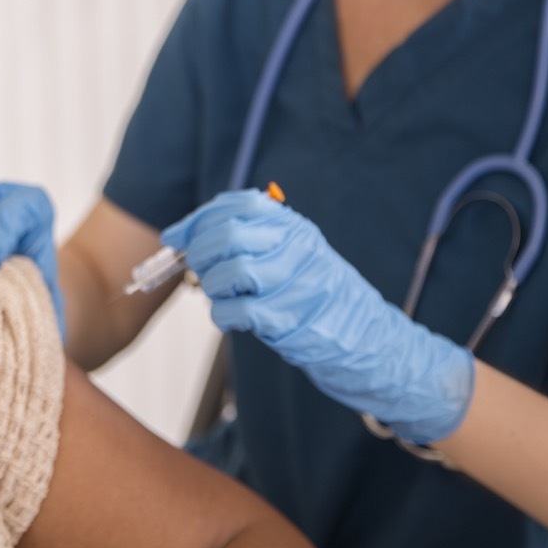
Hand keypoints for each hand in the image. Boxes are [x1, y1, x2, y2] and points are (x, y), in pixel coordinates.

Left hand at [161, 189, 473, 444]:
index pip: (239, 205)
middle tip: (197, 269)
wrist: (371, 343)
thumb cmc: (319, 299)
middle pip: (228, 236)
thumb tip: (186, 233)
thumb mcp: (293, 256)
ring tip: (220, 296)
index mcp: (295, 228)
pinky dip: (222, 316)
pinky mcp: (292, 322)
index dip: (198, 219)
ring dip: (211, 287)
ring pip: (230, 273)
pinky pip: (237, 312)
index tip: (176, 236)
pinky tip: (231, 319)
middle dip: (199, 252)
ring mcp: (296, 284)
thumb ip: (251, 239)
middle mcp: (298, 249)